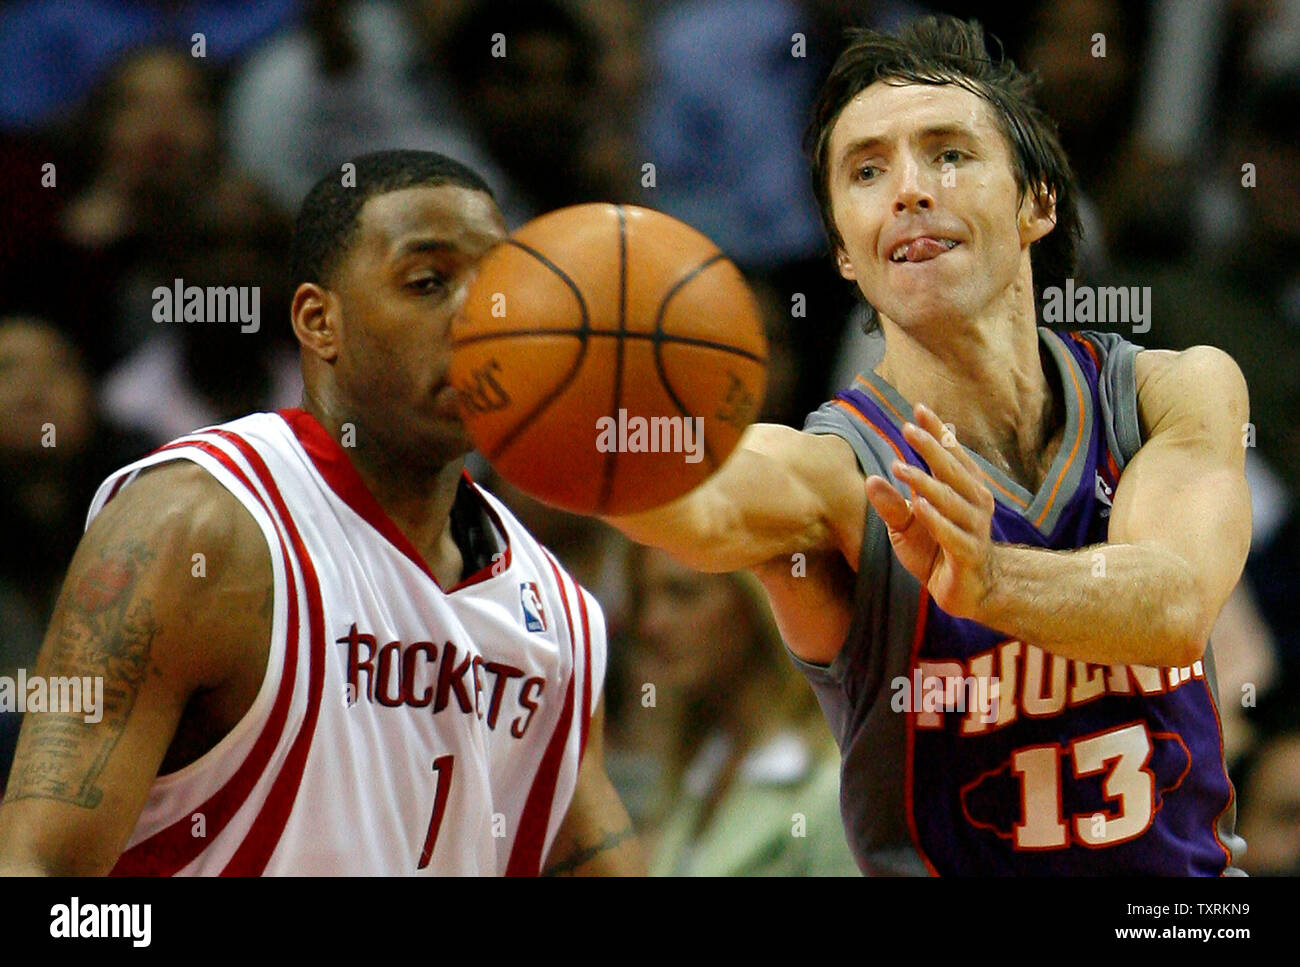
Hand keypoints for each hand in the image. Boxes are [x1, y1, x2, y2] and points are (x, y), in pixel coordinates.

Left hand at [864, 402, 997, 619]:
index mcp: (964, 489)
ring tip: (900, 467)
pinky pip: (952, 534)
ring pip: (950, 500)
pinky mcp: (968, 554)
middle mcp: (974, 503)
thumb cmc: (937, 551)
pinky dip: (936, 520)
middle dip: (930, 447)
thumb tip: (871, 478)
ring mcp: (974, 528)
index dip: (937, 431)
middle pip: (951, 470)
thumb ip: (892, 503)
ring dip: (925, 482)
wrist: (967, 591)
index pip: (951, 454)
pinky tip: (920, 506)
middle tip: (907, 428)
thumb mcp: (907, 526)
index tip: (919, 409)